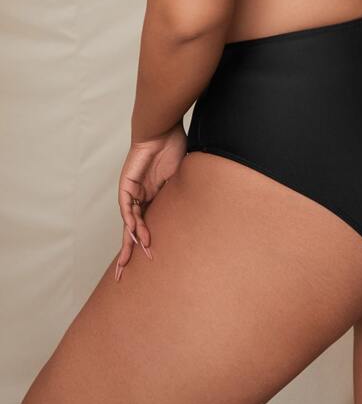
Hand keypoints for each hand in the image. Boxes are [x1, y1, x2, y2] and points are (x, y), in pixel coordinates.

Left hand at [115, 122, 186, 280]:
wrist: (162, 130)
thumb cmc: (173, 147)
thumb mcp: (180, 177)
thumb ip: (181, 193)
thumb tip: (196, 207)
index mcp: (152, 196)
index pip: (147, 223)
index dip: (147, 240)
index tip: (150, 258)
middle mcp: (139, 197)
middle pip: (132, 228)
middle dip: (129, 251)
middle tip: (124, 274)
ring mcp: (131, 192)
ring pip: (129, 222)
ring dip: (132, 240)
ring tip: (137, 256)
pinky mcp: (127, 185)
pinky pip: (128, 208)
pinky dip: (131, 223)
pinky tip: (136, 236)